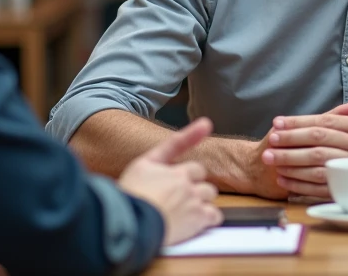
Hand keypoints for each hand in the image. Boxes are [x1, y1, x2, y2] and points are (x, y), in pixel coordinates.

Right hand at [119, 118, 222, 245]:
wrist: (132, 223)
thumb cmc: (132, 195)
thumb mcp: (143, 164)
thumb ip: (170, 146)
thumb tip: (202, 123)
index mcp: (174, 172)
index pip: (194, 167)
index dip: (193, 172)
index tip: (208, 138)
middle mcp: (187, 184)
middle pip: (203, 182)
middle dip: (196, 187)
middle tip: (181, 199)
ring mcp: (194, 202)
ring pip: (209, 196)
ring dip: (203, 201)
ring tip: (187, 212)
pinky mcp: (197, 220)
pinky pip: (215, 216)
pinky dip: (210, 218)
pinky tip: (198, 222)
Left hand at [263, 96, 347, 199]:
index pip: (324, 122)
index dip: (299, 122)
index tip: (277, 123)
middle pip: (318, 141)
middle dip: (291, 141)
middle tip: (270, 141)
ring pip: (317, 163)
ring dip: (291, 162)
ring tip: (271, 160)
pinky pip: (320, 185)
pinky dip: (300, 183)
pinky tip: (284, 179)